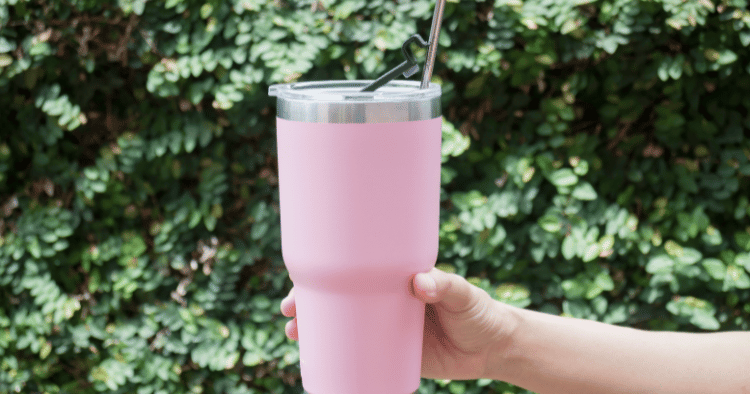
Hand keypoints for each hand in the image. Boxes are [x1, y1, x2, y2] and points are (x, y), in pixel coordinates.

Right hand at [279, 267, 514, 380]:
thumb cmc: (480, 312)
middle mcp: (386, 302)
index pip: (354, 272)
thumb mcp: (464, 295)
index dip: (325, 276)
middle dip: (309, 305)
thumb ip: (446, 285)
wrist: (495, 348)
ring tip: (295, 336)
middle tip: (290, 313)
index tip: (299, 283)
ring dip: (317, 332)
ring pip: (344, 329)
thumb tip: (419, 282)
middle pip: (340, 300)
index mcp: (396, 280)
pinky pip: (361, 357)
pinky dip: (339, 360)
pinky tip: (321, 364)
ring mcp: (387, 330)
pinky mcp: (396, 356)